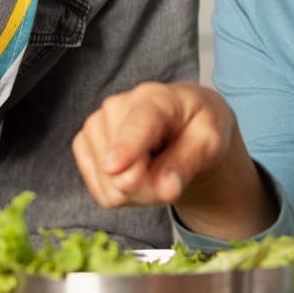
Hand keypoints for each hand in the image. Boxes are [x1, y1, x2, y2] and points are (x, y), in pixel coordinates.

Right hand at [73, 82, 273, 238]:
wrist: (182, 123)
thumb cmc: (197, 126)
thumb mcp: (211, 142)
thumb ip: (188, 163)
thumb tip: (166, 188)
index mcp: (154, 98)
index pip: (137, 126)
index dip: (125, 148)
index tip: (113, 167)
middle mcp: (116, 106)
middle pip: (124, 172)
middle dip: (151, 187)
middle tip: (172, 172)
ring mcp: (94, 125)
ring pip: (111, 186)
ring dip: (139, 191)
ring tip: (155, 168)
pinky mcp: (83, 145)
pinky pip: (101, 192)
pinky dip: (122, 194)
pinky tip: (136, 172)